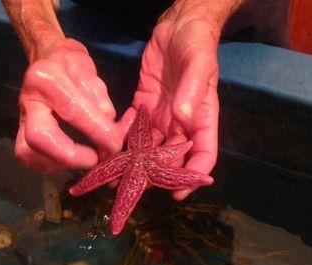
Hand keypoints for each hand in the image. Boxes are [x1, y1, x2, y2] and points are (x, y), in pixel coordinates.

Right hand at [15, 38, 124, 171]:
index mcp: (47, 79)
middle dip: (69, 156)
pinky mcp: (21, 135)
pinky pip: (31, 159)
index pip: (72, 111)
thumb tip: (110, 130)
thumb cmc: (71, 68)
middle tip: (94, 160)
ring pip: (28, 153)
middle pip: (38, 138)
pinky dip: (54, 164)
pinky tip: (71, 157)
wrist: (47, 61)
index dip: (96, 132)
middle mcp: (27, 100)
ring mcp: (20, 120)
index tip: (114, 145)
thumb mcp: (92, 75)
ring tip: (84, 158)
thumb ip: (101, 100)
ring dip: (61, 163)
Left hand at [123, 2, 220, 199]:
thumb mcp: (199, 64)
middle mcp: (182, 124)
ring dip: (135, 163)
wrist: (179, 25)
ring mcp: (162, 117)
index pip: (202, 154)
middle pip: (172, 158)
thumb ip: (191, 91)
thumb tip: (182, 116)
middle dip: (155, 176)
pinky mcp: (144, 106)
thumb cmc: (196, 43)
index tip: (177, 192)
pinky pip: (133, 127)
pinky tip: (109, 148)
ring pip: (149, 147)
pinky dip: (123, 138)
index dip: (192, 175)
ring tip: (115, 177)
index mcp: (202, 119)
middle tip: (136, 190)